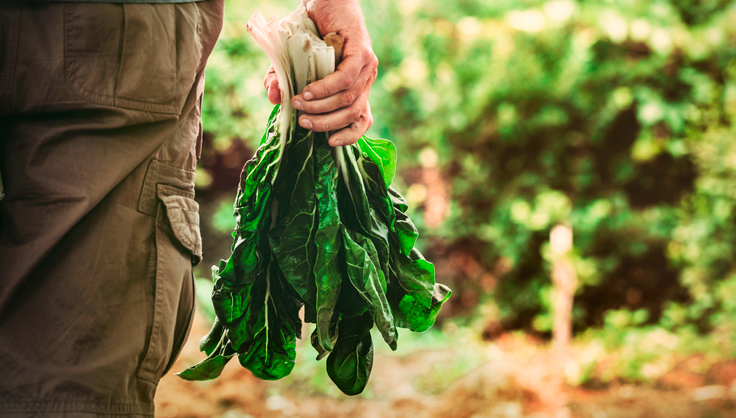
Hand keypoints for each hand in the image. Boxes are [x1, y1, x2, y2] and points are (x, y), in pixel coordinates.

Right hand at [263, 0, 377, 146]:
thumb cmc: (309, 30)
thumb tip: (273, 98)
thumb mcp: (291, 61)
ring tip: (299, 104)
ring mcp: (367, 66)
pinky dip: (327, 88)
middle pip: (353, 114)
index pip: (362, 120)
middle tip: (303, 122)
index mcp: (356, 87)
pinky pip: (346, 78)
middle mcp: (366, 79)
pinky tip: (309, 91)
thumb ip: (282, 80)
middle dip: (327, 123)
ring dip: (323, 106)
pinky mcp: (362, 52)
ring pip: (349, 98)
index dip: (350, 136)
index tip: (330, 144)